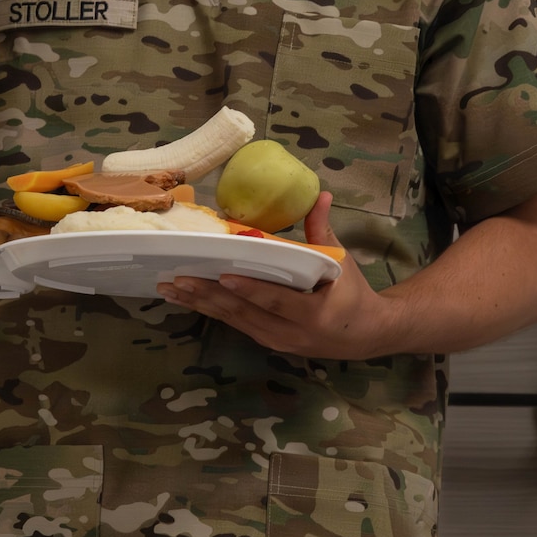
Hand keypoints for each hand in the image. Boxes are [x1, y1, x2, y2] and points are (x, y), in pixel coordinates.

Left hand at [157, 193, 401, 360]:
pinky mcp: (267, 342)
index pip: (276, 301)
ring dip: (201, 304)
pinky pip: (235, 324)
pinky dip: (211, 311)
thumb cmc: (353, 294)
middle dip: (208, 295)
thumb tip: (319, 194)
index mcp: (314, 314)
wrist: (365, 336)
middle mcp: (290, 334)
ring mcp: (276, 341)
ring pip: (234, 321)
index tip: (223, 275)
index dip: (250, 289)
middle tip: (178, 278)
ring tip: (171, 288)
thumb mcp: (342, 263)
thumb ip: (323, 231)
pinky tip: (189, 299)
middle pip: (244, 313)